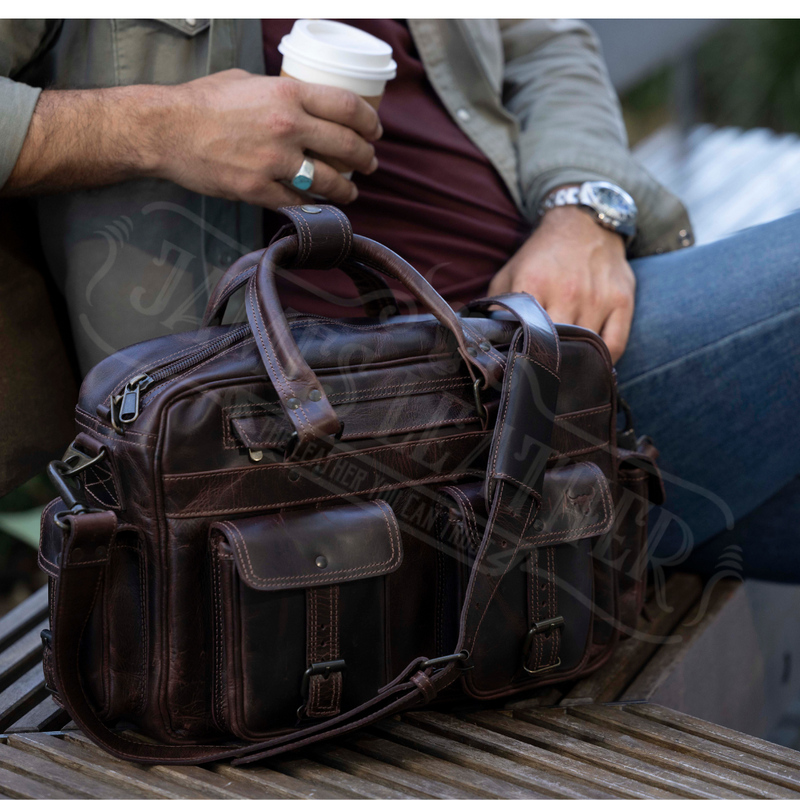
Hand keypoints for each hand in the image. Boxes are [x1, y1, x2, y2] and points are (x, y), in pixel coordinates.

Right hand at [4, 70, 381, 207]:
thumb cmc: (203, 101)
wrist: (166, 130)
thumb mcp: (247, 81)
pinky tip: (316, 204)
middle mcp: (288, 127)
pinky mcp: (259, 189)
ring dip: (346, 189)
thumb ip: (281, 93)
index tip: (374, 131)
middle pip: (346, 146)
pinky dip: (311, 205)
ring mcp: (274, 162)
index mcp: (288, 94)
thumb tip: (302, 104)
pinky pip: (298, 202)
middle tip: (370, 164)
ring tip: (350, 191)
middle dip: (365, 158)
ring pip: (329, 182)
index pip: (347, 107)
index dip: (369, 121)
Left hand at [489, 206, 634, 361]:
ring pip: (586, 349)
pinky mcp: (622, 300)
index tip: (519, 367)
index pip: (524, 335)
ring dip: (575, 362)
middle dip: (548, 363)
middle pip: (556, 347)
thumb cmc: (542, 257)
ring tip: (565, 369)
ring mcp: (598, 298)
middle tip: (543, 373)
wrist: (583, 223)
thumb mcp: (509, 275)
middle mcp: (568, 292)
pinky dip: (604, 360)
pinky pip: (615, 345)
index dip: (521, 356)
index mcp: (534, 285)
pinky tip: (591, 361)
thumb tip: (486, 340)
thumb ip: (495, 308)